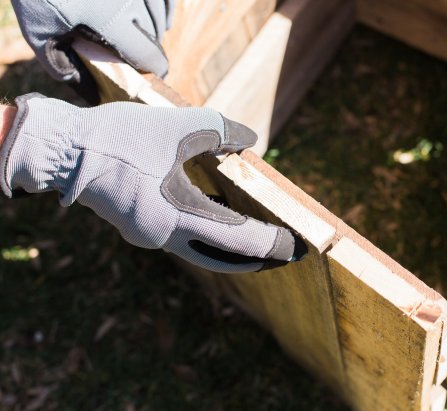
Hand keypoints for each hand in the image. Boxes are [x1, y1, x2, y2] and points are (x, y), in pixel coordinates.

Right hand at [0, 94, 306, 272]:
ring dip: (232, 253)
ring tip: (260, 249)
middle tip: (286, 257)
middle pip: (222, 258)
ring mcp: (149, 237)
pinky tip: (218, 227)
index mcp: (178, 215)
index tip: (298, 247)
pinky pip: (182, 240)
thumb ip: (220, 132)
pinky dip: (207, 239)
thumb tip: (251, 142)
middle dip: (258, 259)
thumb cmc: (119, 136)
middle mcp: (164, 236)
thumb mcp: (176, 126)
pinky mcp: (138, 229)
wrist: (62, 149)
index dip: (272, 244)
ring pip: (201, 253)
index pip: (238, 239)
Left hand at [11, 0, 173, 102]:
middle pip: (154, 34)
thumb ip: (61, 65)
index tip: (155, 77)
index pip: (148, 55)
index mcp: (110, 20)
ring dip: (156, 28)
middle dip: (149, 48)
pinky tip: (160, 19)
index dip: (155, 70)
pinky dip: (164, 9)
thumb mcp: (39, 32)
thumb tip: (90, 92)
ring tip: (145, 38)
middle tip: (137, 56)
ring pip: (159, 13)